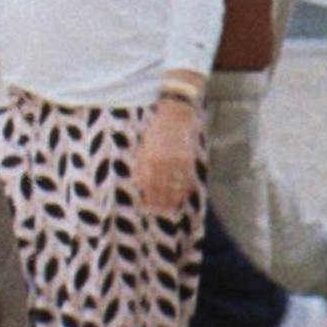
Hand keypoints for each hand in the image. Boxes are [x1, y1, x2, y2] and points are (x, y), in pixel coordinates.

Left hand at [133, 96, 200, 217]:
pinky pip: (188, 179)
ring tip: (171, 210)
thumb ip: (140, 164)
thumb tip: (137, 183)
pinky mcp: (189, 159)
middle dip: (160, 202)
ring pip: (176, 186)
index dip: (148, 197)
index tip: (147, 207)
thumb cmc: (156, 130)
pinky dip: (185, 190)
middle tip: (160, 212)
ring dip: (173, 200)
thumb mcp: (144, 146)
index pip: (148, 184)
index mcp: (150, 157)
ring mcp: (178, 161)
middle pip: (162, 188)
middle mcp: (164, 160)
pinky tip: (183, 197)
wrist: (175, 114)